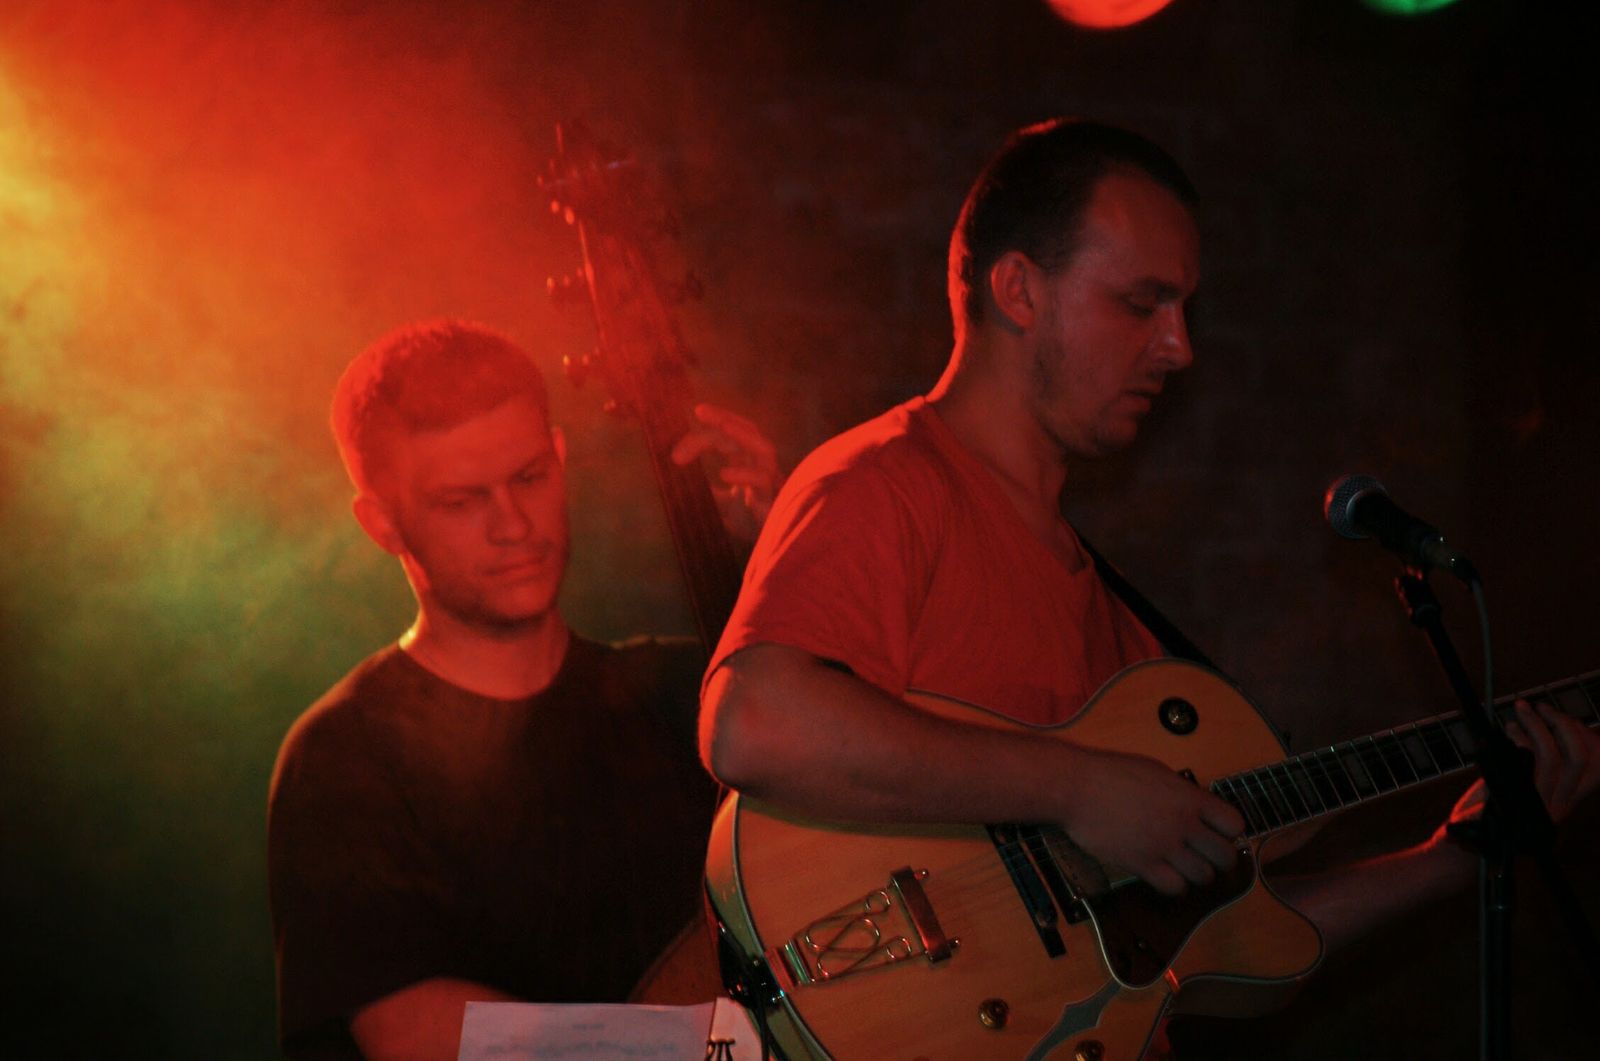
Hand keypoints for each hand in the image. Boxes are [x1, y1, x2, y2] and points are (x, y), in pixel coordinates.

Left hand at [670, 403, 780, 543]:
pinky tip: (724, 474)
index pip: (733, 435)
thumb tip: (682, 485)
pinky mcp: (773, 500)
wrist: (773, 545)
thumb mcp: (723, 503)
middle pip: (749, 432)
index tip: (695, 414)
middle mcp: (762, 466)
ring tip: (720, 428)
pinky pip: (762, 481)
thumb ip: (709, 492)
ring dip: (741, 435)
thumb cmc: (751, 521)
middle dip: (725, 419)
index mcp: (749, 462)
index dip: (715, 423)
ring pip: (763, 449)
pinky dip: (744, 474)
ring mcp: (769, 482)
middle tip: (700, 411)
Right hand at [1058, 746, 1246, 896]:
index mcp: (1189, 798)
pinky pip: (1174, 887)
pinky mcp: (1142, 864)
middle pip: (1224, 857)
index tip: (1219, 834)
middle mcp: (1183, 824)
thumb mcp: (1157, 772)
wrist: (1077, 788)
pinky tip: (1166, 876)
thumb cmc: (1112, 774)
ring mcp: (1163, 846)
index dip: (1230, 832)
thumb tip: (1196, 807)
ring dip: (1197, 875)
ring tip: (1185, 868)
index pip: (1234, 824)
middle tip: (1207, 858)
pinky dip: (1175, 886)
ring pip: (1202, 877)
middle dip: (1219, 860)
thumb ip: (1182, 793)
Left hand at [1436, 698, 1599, 839]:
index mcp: (1566, 800)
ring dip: (1538, 724)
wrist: (1467, 843)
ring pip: (1555, 755)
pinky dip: (1520, 738)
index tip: (1567, 719)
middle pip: (1584, 757)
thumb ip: (1536, 763)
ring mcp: (1540, 803)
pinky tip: (1507, 731)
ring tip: (1520, 710)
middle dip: (1565, 725)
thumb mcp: (1520, 786)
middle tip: (1542, 708)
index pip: (1597, 767)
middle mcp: (1560, 804)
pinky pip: (1529, 760)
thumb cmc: (1490, 811)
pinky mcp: (1518, 798)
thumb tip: (1545, 727)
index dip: (1589, 738)